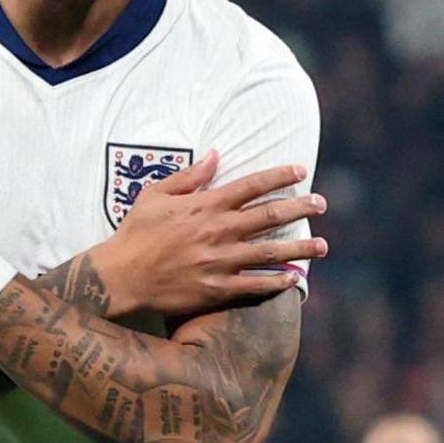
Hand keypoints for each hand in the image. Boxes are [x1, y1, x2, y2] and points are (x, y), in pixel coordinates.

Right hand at [93, 150, 327, 316]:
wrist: (121, 275)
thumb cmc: (136, 232)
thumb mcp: (156, 194)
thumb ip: (189, 176)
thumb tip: (215, 154)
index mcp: (205, 205)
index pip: (251, 185)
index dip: (280, 176)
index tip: (301, 171)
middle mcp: (218, 230)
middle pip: (269, 216)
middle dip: (300, 207)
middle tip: (322, 203)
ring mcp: (220, 261)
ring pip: (270, 252)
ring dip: (300, 248)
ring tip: (323, 245)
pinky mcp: (216, 288)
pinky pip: (255, 285)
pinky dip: (277, 281)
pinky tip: (294, 278)